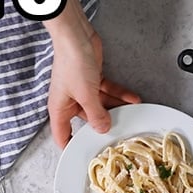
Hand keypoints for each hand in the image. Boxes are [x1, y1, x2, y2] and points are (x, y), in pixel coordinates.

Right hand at [47, 23, 140, 148]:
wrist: (76, 36)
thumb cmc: (72, 64)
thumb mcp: (86, 94)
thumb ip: (96, 114)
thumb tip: (103, 129)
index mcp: (60, 109)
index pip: (63, 135)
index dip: (72, 147)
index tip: (85, 156)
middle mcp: (69, 101)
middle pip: (87, 121)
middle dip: (103, 125)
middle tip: (119, 134)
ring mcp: (81, 90)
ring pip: (100, 105)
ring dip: (116, 108)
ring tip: (132, 113)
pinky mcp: (92, 79)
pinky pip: (106, 92)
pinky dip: (119, 95)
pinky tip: (133, 99)